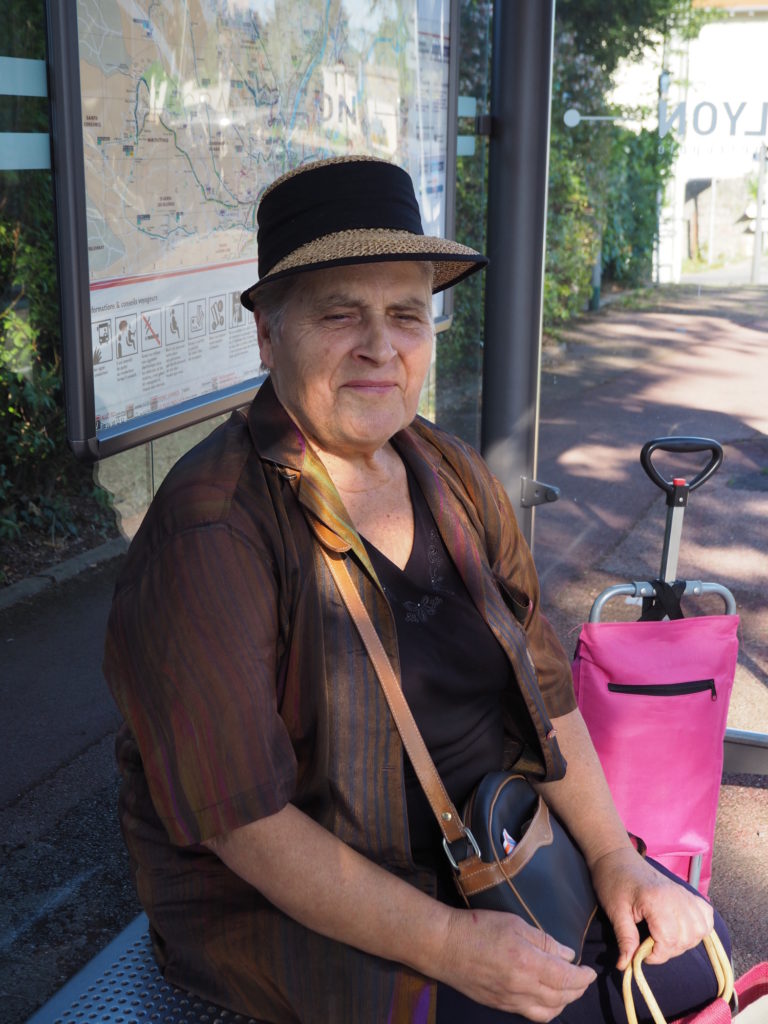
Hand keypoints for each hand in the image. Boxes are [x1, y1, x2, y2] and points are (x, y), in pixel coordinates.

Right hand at [436, 908, 595, 1021]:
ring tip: (568, 990)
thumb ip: (543, 940)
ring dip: (564, 1003)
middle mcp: (522, 987)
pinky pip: (532, 1015)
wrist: (445, 946)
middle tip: (583, 979)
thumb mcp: (514, 923)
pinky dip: (547, 1010)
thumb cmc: (479, 927)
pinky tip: (547, 999)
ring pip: (548, 1012)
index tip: (591, 971)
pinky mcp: (500, 1006)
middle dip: (578, 990)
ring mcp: (511, 1000)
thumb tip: (567, 955)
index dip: (583, 977)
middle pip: (561, 998)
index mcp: (528, 962)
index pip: (566, 978)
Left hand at [591, 848, 713, 969]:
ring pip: (700, 931)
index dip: (656, 955)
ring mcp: (685, 894)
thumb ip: (625, 939)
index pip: (670, 940)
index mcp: (657, 900)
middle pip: (686, 938)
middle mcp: (677, 897)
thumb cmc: (613, 881)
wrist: (616, 857)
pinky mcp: (688, 893)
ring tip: (663, 937)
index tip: (641, 954)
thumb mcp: (615, 911)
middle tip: (649, 945)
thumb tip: (625, 965)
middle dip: (668, 950)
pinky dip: (699, 928)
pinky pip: (706, 916)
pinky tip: (682, 929)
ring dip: (684, 942)